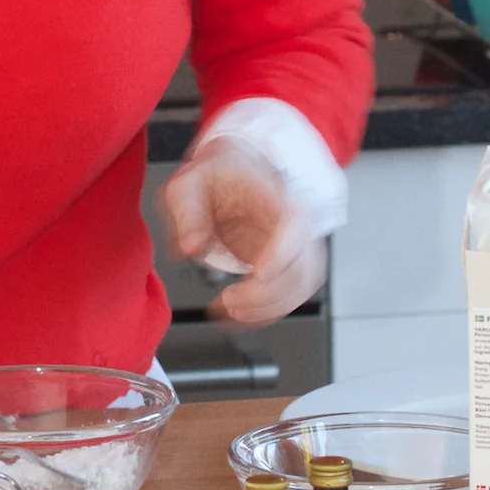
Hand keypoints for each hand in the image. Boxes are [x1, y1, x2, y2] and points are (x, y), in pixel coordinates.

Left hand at [162, 135, 325, 325]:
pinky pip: (288, 295)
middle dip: (266, 294)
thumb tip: (190, 247)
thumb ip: (187, 211)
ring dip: (267, 308)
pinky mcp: (286, 265)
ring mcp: (295, 247)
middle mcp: (294, 224)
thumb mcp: (189, 182)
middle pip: (302, 267)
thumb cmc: (216, 175)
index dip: (283, 253)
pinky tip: (236, 316)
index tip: (260, 274)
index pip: (295, 224)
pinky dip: (265, 312)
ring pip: (300, 288)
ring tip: (228, 310)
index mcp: (275, 195)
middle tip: (228, 300)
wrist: (233, 173)